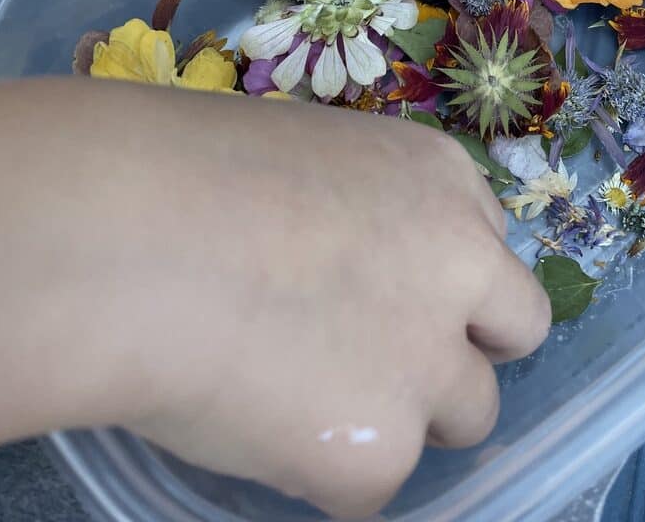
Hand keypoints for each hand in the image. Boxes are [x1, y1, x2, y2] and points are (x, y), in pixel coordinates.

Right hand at [0, 79, 549, 518]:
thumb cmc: (187, 175)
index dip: (439, 277)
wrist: (128, 239)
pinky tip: (256, 427)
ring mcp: (430, 362)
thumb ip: (362, 213)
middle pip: (516, 326)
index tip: (390, 293)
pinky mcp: (378, 450)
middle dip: (464, 349)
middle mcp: (463, 263)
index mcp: (441, 179)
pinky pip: (373, 485)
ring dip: (402, 415)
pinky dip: (324, 469)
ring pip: (465, 416)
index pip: (485, 242)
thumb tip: (353, 269)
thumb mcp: (308, 159)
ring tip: (301, 396)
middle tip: (384, 362)